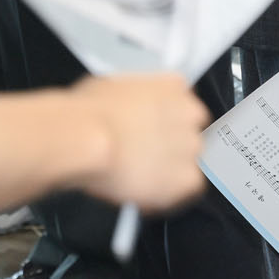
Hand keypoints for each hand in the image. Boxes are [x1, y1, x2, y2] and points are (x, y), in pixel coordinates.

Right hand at [67, 73, 209, 211]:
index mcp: (173, 85)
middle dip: (169, 146)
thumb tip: (125, 112)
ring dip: (170, 170)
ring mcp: (191, 146)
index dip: (165, 121)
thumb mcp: (112, 88)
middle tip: (143, 156)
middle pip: (189, 133)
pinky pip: (188, 189)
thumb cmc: (89, 113)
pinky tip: (146, 192)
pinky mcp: (187, 179)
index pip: (182, 103)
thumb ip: (134, 100)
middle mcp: (189, 113)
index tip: (152, 130)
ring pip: (189, 162)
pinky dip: (169, 194)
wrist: (87, 138)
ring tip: (140, 177)